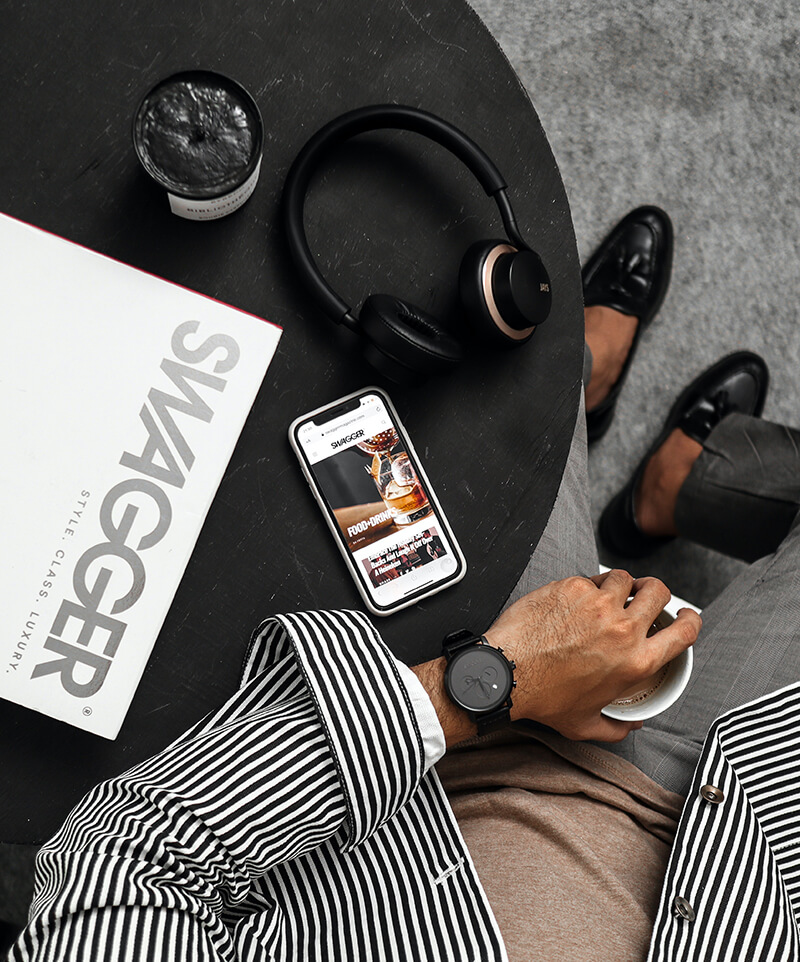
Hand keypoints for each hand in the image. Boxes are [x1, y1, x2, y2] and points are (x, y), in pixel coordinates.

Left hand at [484, 569, 700, 741]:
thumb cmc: (543, 697)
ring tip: (607, 595)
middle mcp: (623, 630)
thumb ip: (616, 728)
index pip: (684, 632)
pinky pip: (589, 578)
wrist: (507, 673)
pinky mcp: (573, 588)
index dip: (690, 619)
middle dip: (656, 591)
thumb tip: (630, 726)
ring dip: (620, 584)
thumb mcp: (586, 725)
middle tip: (645, 596)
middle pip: (659, 592)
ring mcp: (598, 604)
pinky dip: (586, 586)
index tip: (686, 614)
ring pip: (624, 578)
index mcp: (636, 662)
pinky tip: (575, 599)